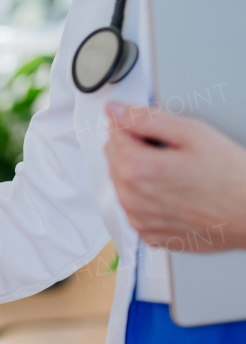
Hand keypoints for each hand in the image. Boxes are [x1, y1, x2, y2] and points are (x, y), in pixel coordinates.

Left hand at [104, 102, 245, 250]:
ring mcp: (138, 219)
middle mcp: (131, 197)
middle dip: (133, 148)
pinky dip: (145, 197)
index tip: (151, 126)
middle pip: (113, 159)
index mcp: (137, 168)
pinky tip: (172, 191)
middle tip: (170, 148)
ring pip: (121, 184)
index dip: (133, 124)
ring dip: (137, 173)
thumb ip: (147, 119)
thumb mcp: (192, 133)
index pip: (114, 134)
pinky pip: (133, 208)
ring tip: (174, 171)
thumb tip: (116, 110)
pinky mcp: (148, 233)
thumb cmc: (230, 177)